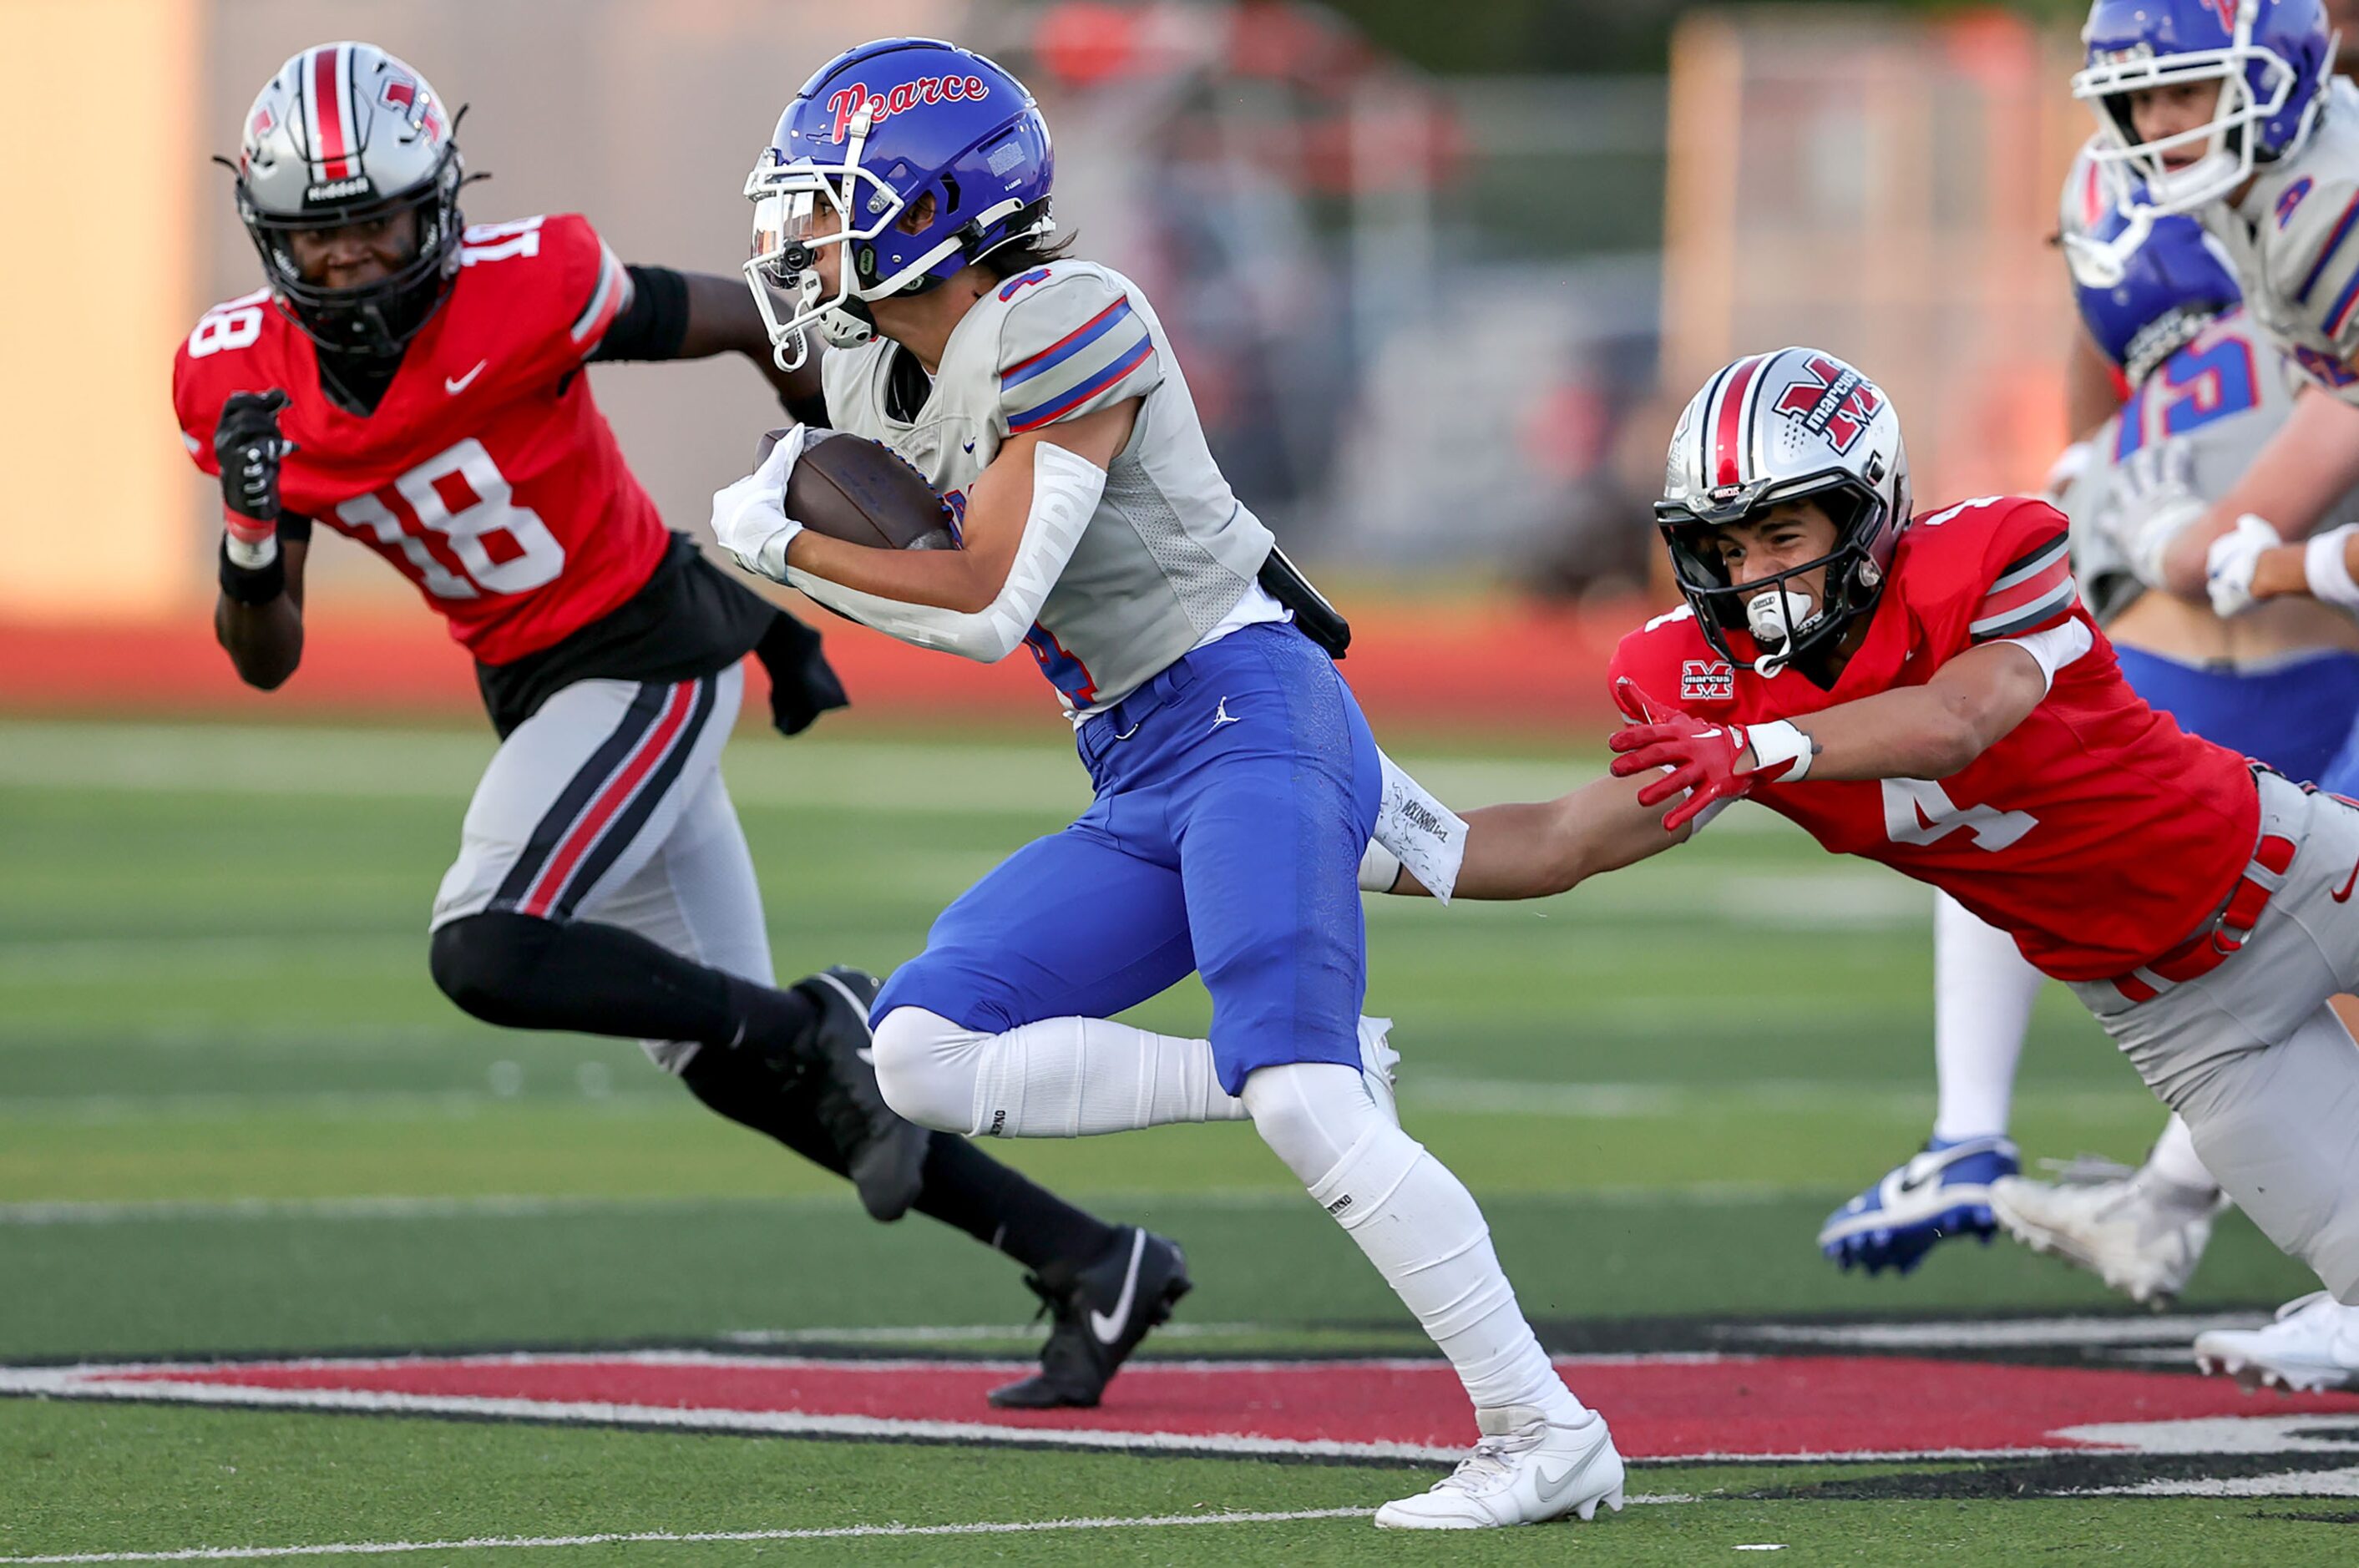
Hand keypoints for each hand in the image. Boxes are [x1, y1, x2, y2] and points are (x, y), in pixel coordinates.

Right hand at [213, 390, 294, 555]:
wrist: (253, 503)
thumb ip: (270, 416)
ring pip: (246, 427)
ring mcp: (229, 456)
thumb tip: (281, 393)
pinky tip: (291, 449)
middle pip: (244, 413)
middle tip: (280, 430)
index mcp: (226, 430)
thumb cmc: (258, 468)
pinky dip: (278, 446)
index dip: (256, 398)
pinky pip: (255, 450)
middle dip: (269, 417)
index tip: (277, 402)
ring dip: (272, 430)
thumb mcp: (265, 439)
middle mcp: (223, 440)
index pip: (234, 402)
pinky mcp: (241, 470)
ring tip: (281, 443)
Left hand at [712, 425, 812, 580]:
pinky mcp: (737, 558)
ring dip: (758, 530)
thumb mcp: (775, 474)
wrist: (767, 540)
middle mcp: (719, 520)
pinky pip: (750, 549)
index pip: (745, 492)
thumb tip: (799, 428)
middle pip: (742, 512)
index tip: (775, 497)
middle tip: (777, 514)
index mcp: (723, 499)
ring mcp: (727, 541)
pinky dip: (760, 546)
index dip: (762, 493)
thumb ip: (786, 451)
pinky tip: (773, 543)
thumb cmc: (766, 505)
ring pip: (745, 531)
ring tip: (776, 530)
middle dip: (757, 512)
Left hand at [1606, 678, 1758, 832]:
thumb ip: (1645, 704)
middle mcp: (1691, 747)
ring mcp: (1705, 766)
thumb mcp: (1674, 719)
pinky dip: (1683, 813)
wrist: (1748, 747)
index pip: (1653, 732)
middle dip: (1639, 761)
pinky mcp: (1717, 785)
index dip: (1633, 737)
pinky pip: (1699, 801)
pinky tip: (1667, 824)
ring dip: (1661, 789)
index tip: (1612, 744)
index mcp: (1679, 731)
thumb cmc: (1700, 735)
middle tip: (1616, 770)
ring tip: (1641, 800)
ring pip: (1681, 778)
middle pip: (1663, 752)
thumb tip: (1621, 682)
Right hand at [2104, 438, 2206, 589]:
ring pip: (2145, 473)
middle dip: (2122, 479)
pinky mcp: (2174, 490)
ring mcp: (2154, 498)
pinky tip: (2180, 443)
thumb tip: (2139, 599)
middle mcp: (2134, 512)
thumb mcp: (2148, 574)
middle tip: (2120, 471)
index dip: (2107, 522)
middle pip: (2124, 490)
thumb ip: (2147, 573)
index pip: (2109, 525)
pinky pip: (2174, 467)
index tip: (2104, 519)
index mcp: (2124, 534)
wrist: (2176, 556)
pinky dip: (2176, 454)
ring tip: (2145, 453)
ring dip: (2145, 462)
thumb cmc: (2162, 570)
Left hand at [2204, 513, 2280, 617]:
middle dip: (2229, 576)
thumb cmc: (2265, 548)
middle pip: (2218, 575)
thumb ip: (2248, 523)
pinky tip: (2241, 602)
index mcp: (2217, 552)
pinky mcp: (2224, 606)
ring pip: (2218, 592)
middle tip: (2245, 576)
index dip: (2233, 560)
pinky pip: (2223, 608)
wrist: (2268, 570)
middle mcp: (2212, 571)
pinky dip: (2231, 607)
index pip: (2220, 556)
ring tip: (2244, 590)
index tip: (2246, 561)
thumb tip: (2242, 522)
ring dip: (2229, 591)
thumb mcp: (2257, 528)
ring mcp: (2217, 590)